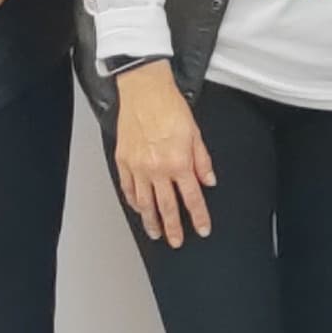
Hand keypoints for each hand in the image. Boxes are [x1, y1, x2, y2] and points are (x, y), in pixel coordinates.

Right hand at [111, 62, 215, 246]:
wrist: (144, 91)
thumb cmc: (170, 106)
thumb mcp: (195, 133)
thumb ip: (202, 160)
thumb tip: (208, 180)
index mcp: (179, 162)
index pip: (191, 198)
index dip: (198, 216)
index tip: (202, 229)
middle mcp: (157, 168)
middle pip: (166, 207)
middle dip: (173, 227)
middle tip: (176, 241)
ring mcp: (138, 167)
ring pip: (144, 203)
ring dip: (151, 221)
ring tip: (156, 232)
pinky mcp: (123, 161)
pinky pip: (128, 188)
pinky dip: (133, 201)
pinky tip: (138, 209)